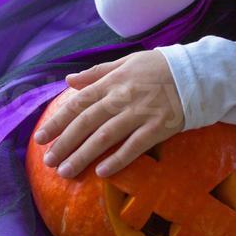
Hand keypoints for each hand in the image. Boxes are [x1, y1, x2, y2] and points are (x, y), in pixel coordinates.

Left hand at [32, 49, 184, 179]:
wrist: (195, 73)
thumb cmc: (158, 67)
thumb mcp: (125, 62)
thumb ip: (96, 73)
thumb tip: (69, 80)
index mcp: (112, 81)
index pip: (78, 103)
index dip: (57, 120)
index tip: (41, 137)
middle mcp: (122, 98)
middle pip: (86, 123)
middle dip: (64, 143)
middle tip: (48, 161)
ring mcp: (140, 114)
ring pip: (105, 137)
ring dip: (83, 155)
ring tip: (65, 171)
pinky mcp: (158, 128)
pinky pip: (134, 147)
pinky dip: (117, 160)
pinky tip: (101, 172)